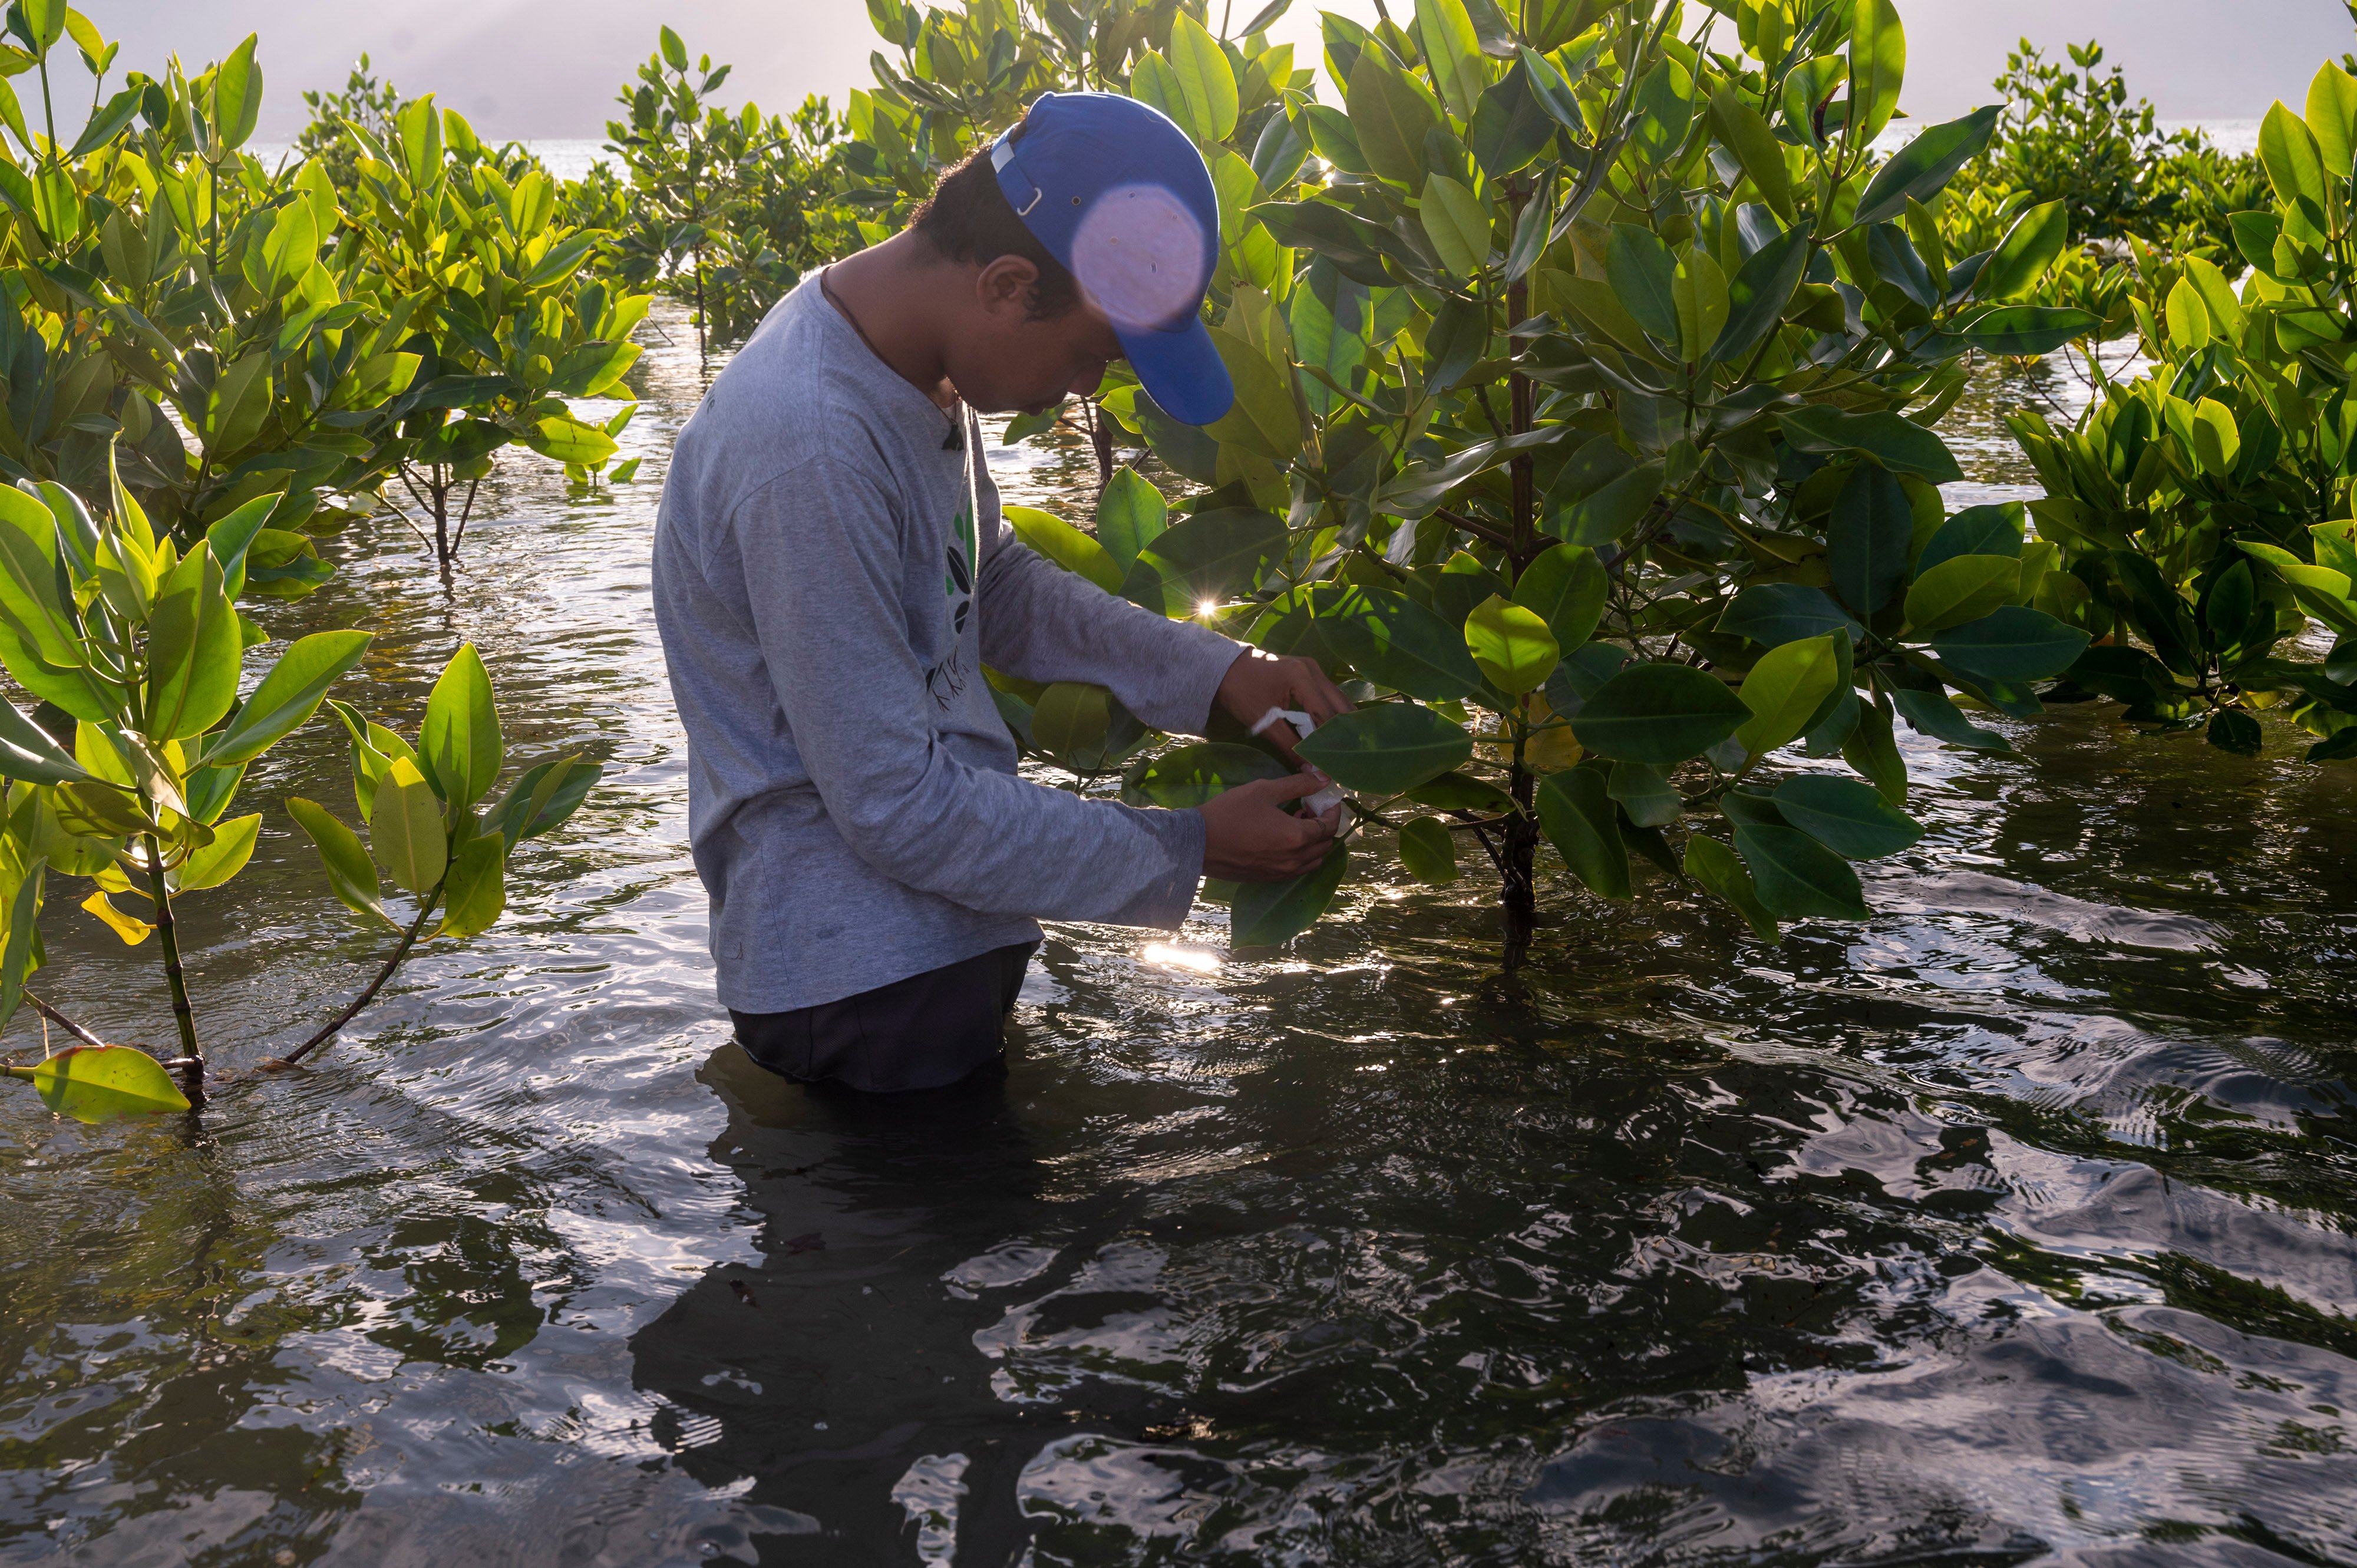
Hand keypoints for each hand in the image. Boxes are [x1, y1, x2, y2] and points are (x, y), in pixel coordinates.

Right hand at [1198, 774, 1339, 881]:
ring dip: (1313, 843)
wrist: (1198, 843)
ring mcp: (1282, 872)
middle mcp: (1295, 859)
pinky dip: (1300, 856)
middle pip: (1325, 845)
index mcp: (1297, 837)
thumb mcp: (1264, 790)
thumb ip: (1298, 784)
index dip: (1332, 810)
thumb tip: (1323, 778)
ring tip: (1296, 825)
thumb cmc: (1231, 812)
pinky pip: (1296, 870)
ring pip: (1313, 861)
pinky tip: (1283, 840)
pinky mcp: (1269, 879)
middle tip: (1309, 808)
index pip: (1329, 826)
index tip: (1325, 799)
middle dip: (1324, 826)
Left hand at [1214, 649, 1352, 764]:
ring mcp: (1312, 667)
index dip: (1332, 740)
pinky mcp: (1308, 671)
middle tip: (1348, 755)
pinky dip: (1331, 711)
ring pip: (1336, 698)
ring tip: (1343, 746)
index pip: (1326, 714)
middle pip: (1338, 704)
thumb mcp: (1264, 721)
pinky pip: (1327, 694)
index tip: (1337, 761)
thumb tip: (1310, 770)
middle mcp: (1312, 669)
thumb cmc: (1241, 692)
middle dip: (1344, 731)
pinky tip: (1331, 730)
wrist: (1224, 668)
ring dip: (1339, 721)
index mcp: (1301, 678)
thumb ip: (1289, 745)